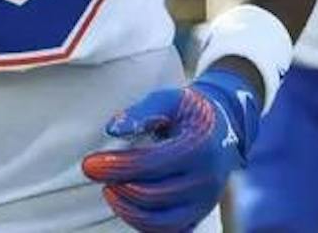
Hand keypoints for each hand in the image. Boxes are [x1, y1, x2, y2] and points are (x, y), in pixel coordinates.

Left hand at [81, 68, 259, 231]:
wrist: (227, 126)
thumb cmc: (192, 111)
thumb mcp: (170, 99)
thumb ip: (141, 111)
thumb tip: (112, 129)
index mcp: (199, 146)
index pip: (148, 164)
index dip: (115, 166)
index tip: (89, 164)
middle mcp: (205, 178)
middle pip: (150, 194)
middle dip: (116, 185)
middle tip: (98, 172)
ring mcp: (205, 201)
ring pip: (157, 221)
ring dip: (126, 208)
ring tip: (111, 189)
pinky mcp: (200, 214)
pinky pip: (168, 230)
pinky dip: (143, 223)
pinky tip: (127, 204)